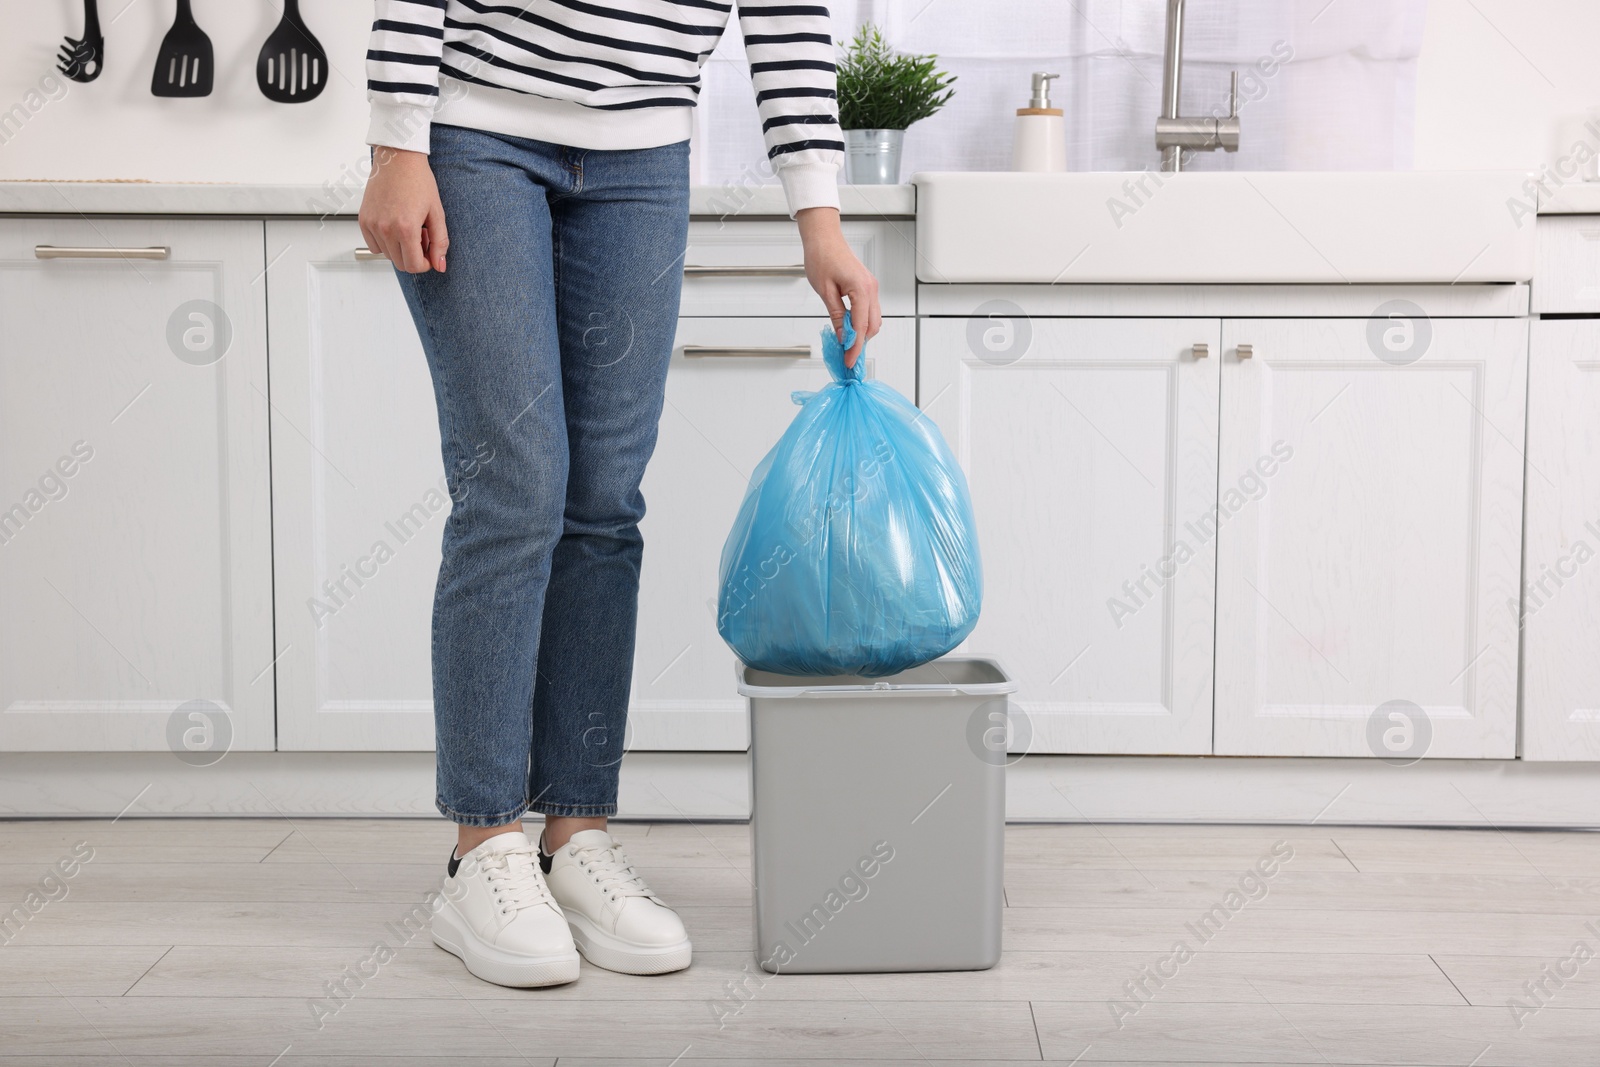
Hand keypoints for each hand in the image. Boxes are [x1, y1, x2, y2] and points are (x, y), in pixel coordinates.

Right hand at [358, 146, 448, 273]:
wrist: (398, 158)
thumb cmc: (418, 181)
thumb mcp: (437, 212)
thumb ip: (440, 242)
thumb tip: (439, 266)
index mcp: (406, 228)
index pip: (414, 266)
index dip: (426, 264)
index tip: (430, 254)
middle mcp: (386, 228)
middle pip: (400, 263)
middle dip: (414, 255)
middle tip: (421, 236)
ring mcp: (372, 225)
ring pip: (387, 255)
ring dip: (399, 249)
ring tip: (408, 228)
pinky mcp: (363, 220)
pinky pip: (374, 245)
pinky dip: (384, 242)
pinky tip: (394, 226)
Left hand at [797, 206, 879, 366]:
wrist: (823, 237)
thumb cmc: (821, 256)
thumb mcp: (825, 292)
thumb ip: (837, 316)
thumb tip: (843, 337)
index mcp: (862, 289)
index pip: (862, 327)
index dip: (855, 347)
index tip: (849, 361)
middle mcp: (871, 288)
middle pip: (873, 326)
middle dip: (862, 343)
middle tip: (847, 357)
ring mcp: (871, 287)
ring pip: (873, 319)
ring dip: (863, 333)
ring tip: (847, 345)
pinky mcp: (867, 286)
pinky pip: (869, 310)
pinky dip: (862, 322)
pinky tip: (850, 329)